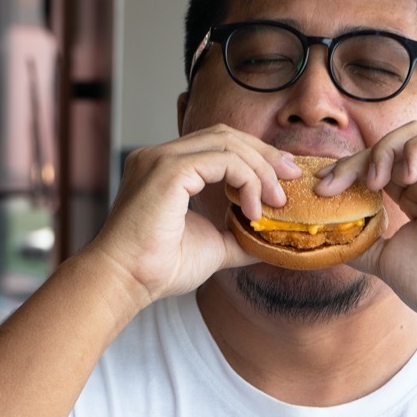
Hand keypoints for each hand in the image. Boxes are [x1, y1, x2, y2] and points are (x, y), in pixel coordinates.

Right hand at [84, 124, 302, 304]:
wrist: (125, 281)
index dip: (254, 156)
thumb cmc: (157, 268)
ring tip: (275, 201)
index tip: (282, 180)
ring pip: (227, 143)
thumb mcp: (212, 246)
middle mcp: (158, 155)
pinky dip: (246, 180)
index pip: (216, 144)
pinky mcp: (168, 170)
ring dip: (259, 169)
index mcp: (163, 167)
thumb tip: (271, 240)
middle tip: (291, 179)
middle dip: (264, 155)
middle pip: (225, 135)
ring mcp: (160, 159)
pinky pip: (222, 161)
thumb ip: (238, 236)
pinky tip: (251, 209)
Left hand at [315, 121, 416, 347]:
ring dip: (384, 150)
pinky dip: (414, 149)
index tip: (320, 188)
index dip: (345, 171)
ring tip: (374, 181)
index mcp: (411, 198)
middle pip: (387, 147)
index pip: (373, 166)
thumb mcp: (384, 261)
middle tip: (331, 185)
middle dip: (353, 161)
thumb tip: (326, 236)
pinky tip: (402, 177)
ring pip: (412, 134)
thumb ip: (359, 242)